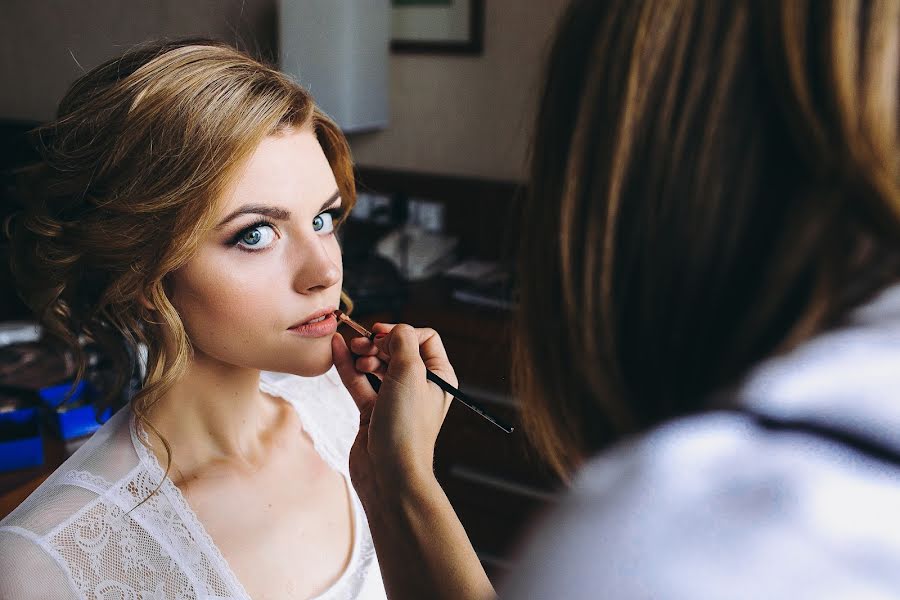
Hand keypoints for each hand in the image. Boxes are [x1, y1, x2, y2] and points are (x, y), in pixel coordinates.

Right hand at [332, 323, 455, 499]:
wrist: (389, 474)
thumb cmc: (406, 427)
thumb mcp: (410, 374)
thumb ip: (402, 342)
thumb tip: (393, 328)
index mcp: (439, 377)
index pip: (424, 338)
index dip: (402, 332)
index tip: (381, 336)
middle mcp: (419, 387)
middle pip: (397, 349)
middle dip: (377, 343)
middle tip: (361, 345)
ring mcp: (394, 399)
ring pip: (376, 364)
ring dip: (362, 354)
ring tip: (350, 350)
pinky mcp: (372, 411)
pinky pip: (359, 381)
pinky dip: (348, 366)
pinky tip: (336, 350)